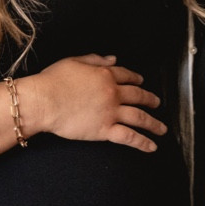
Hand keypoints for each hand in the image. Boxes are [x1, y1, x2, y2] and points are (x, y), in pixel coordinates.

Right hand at [26, 54, 164, 150]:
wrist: (43, 101)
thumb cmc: (52, 81)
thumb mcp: (74, 62)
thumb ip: (95, 60)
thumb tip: (112, 58)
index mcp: (105, 74)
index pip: (126, 76)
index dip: (136, 79)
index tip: (141, 81)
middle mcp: (112, 93)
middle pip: (138, 96)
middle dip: (150, 100)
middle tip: (156, 103)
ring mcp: (111, 112)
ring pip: (139, 117)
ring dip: (153, 123)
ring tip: (161, 129)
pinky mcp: (105, 130)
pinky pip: (129, 137)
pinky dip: (143, 142)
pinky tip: (152, 146)